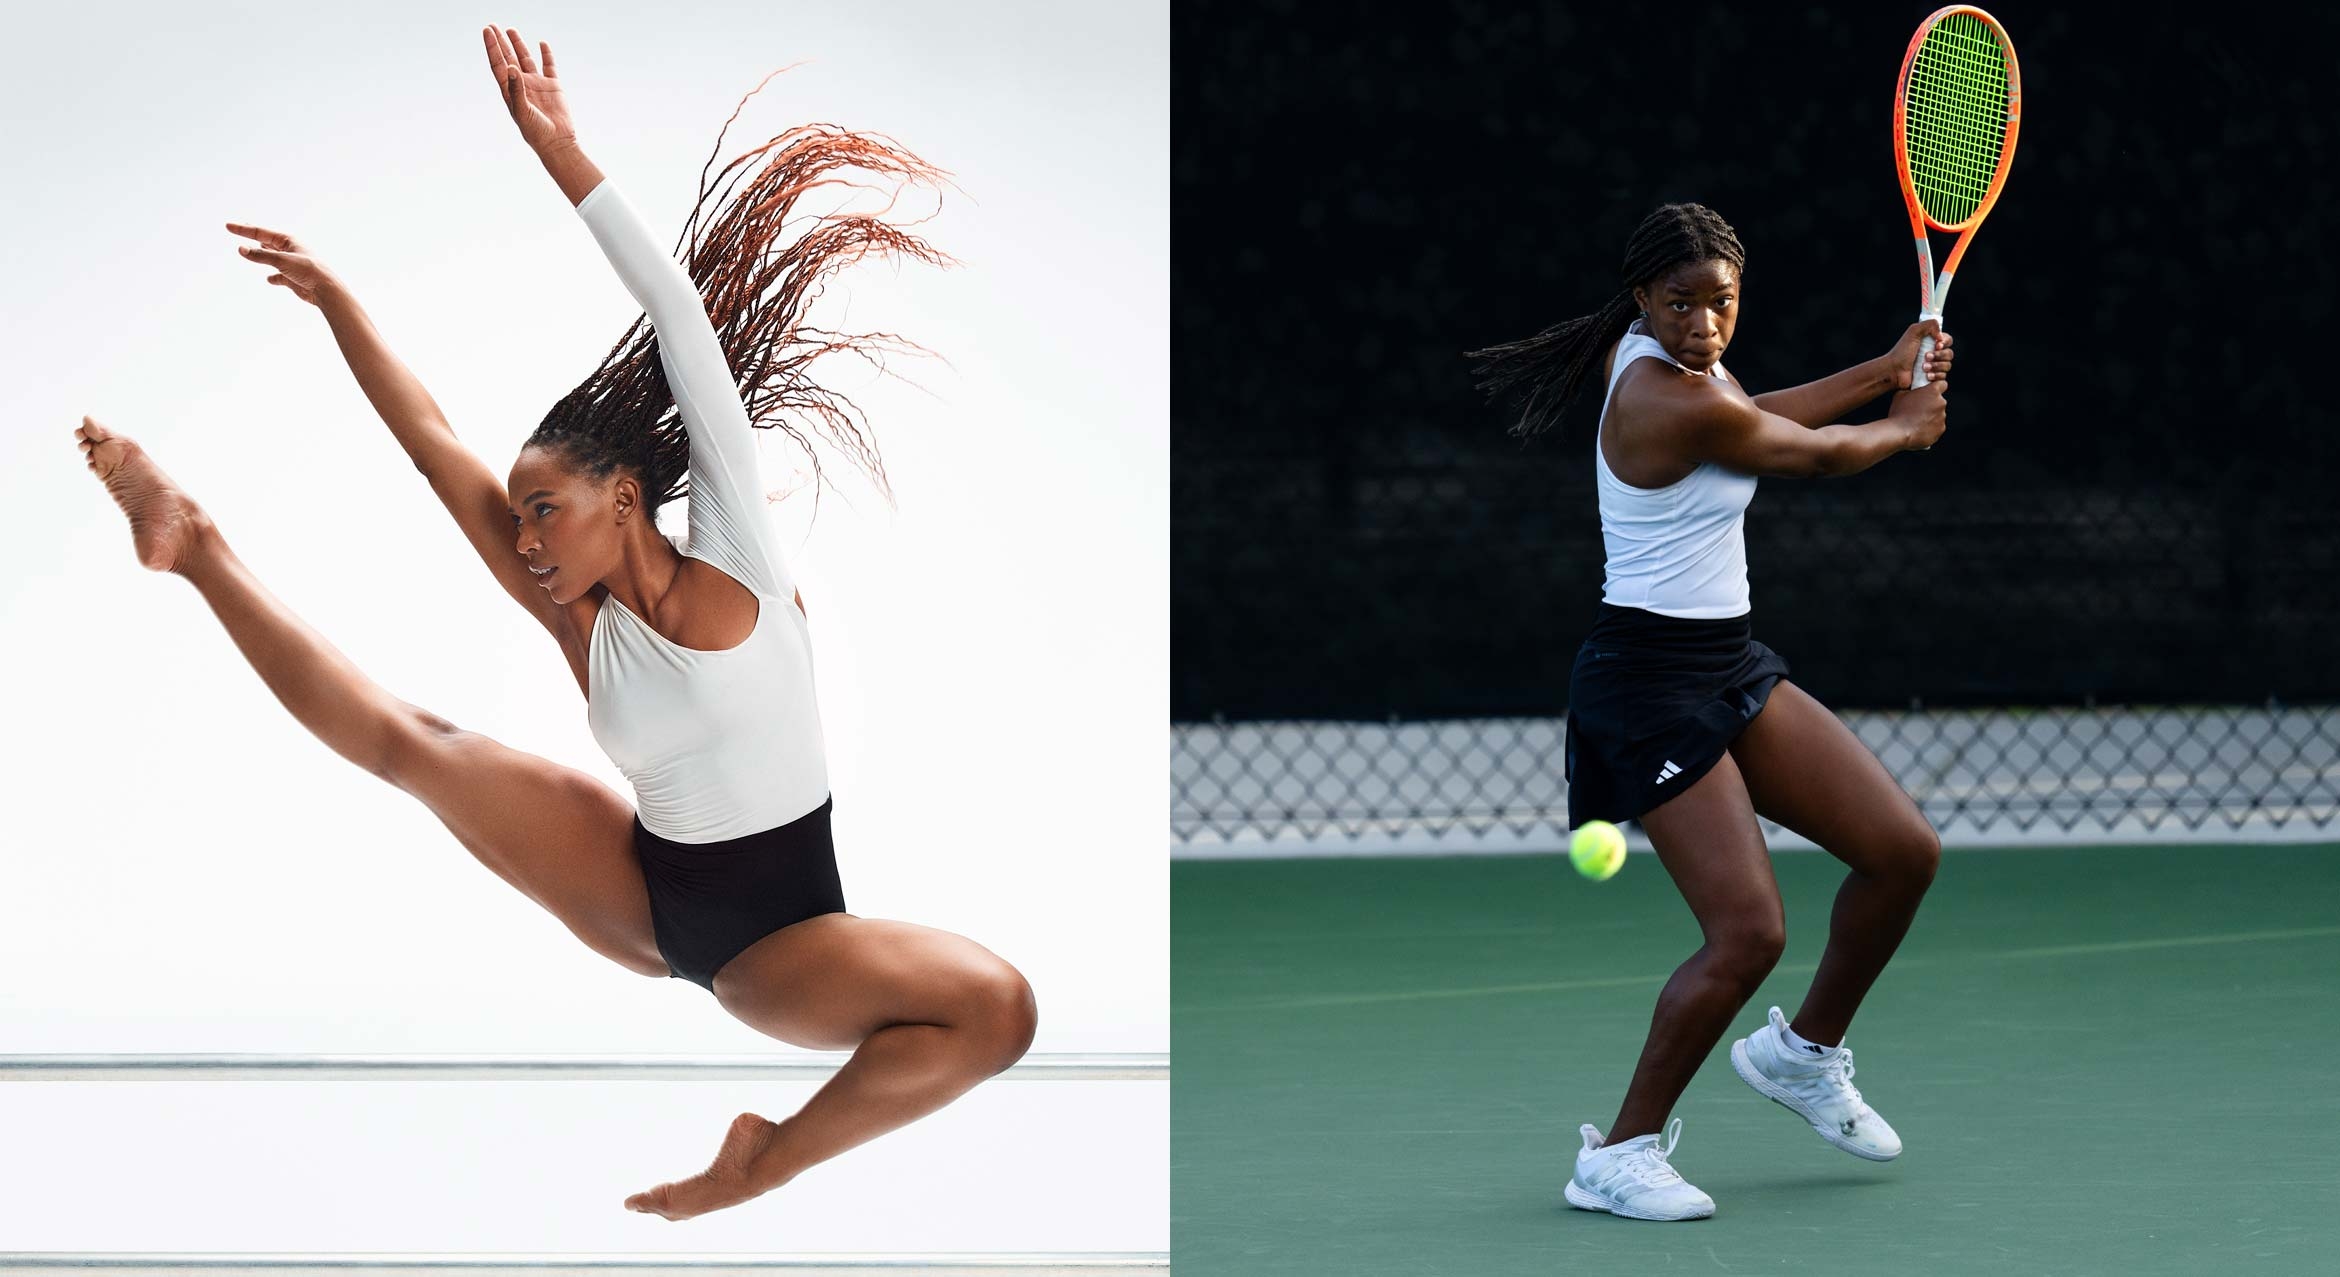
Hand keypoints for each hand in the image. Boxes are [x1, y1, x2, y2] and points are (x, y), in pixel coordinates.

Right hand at [226, 223, 340, 307]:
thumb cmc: (308, 270)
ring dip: (262, 254)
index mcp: (288, 240)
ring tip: (251, 250)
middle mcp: (289, 250)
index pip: (260, 232)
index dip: (243, 229)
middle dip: (252, 235)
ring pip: (272, 257)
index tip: (228, 226)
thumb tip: (241, 249)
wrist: (325, 290)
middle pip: (266, 241)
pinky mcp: (293, 279)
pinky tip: (269, 280)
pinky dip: (273, 277)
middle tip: (240, 228)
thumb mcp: (281, 260)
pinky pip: (279, 276)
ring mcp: (291, 264)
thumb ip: (260, 255)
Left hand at [481, 24, 575, 153]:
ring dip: (518, 45)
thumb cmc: (535, 131)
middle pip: (508, 58)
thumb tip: (512, 67)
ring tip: (510, 30)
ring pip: (526, 59)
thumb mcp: (521, 111)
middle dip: (500, 42)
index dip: (492, 47)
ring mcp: (537, 84)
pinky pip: (549, 66)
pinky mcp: (553, 86)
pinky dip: (546, 54)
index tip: (487, 31)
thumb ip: (516, 89)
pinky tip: (542, 44)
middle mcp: (522, 84)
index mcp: (510, 90)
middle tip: (492, 26)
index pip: (498, 64)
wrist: (556, 142)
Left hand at [1883, 318, 1952, 389]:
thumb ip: (1929, 325)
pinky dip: (1936, 375)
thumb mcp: (1913, 332)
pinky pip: (1943, 376)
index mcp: (1931, 342)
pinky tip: (1927, 376)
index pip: (1948, 340)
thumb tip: (1941, 335)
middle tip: (1926, 357)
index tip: (1937, 345)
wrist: (1894, 371)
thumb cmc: (1902, 352)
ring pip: (1947, 365)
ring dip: (1936, 366)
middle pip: (1949, 354)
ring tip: (1923, 367)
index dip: (1945, 343)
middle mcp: (1934, 353)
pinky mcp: (1932, 377)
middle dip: (1939, 355)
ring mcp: (1933, 366)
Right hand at [1888, 380, 1947, 450]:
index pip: (1942, 384)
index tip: (1930, 392)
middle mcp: (1941, 402)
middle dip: (1931, 403)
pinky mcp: (1941, 429)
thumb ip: (1911, 390)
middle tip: (1918, 408)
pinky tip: (1919, 428)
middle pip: (1939, 401)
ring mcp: (1942, 416)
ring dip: (1931, 415)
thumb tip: (1912, 392)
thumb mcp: (1900, 394)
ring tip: (1917, 420)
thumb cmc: (1899, 413)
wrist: (1899, 433)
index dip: (1936, 387)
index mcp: (1933, 391)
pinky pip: (1937, 426)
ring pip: (1938, 414)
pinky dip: (1930, 427)